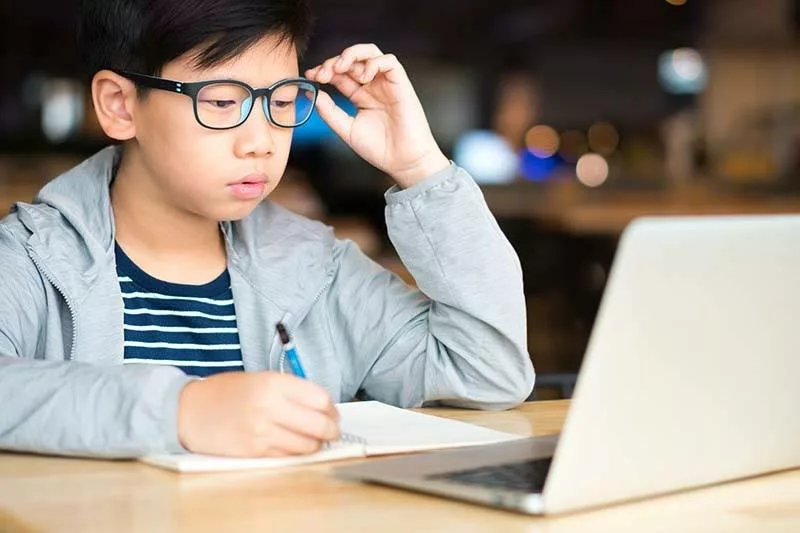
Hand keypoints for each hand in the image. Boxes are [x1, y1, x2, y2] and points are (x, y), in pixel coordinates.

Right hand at [177, 372, 339, 456]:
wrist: (190, 410)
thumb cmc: (226, 392)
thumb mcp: (261, 378)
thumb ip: (291, 390)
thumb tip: (324, 407)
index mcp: (274, 383)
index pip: (320, 399)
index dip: (332, 408)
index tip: (333, 412)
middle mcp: (270, 407)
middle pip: (320, 425)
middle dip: (331, 430)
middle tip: (332, 430)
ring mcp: (262, 432)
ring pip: (308, 445)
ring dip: (317, 444)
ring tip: (314, 439)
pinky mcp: (255, 452)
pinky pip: (289, 456)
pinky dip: (297, 453)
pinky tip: (294, 446)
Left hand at [306, 43, 449, 187]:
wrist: (403, 162)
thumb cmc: (379, 149)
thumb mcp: (346, 129)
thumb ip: (329, 111)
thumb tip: (311, 94)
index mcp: (359, 95)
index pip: (339, 74)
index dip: (324, 70)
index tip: (310, 76)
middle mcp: (372, 86)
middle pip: (351, 60)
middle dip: (333, 62)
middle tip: (322, 73)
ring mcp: (386, 83)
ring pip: (370, 53)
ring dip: (352, 54)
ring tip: (339, 67)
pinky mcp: (401, 83)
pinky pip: (389, 61)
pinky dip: (374, 63)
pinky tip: (364, 77)